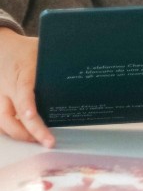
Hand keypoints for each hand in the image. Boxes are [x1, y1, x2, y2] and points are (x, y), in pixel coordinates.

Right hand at [0, 28, 54, 146]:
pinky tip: (30, 137)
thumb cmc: (27, 50)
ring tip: (41, 141)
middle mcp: (8, 89)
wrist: (3, 48)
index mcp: (21, 73)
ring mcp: (0, 98)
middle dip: (29, 132)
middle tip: (48, 141)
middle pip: (11, 116)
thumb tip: (87, 58)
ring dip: (21, 135)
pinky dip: (14, 132)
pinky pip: (2, 122)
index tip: (31, 116)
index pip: (23, 92)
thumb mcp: (42, 48)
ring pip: (3, 123)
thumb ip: (59, 56)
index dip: (26, 106)